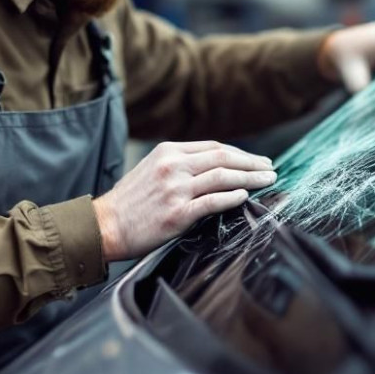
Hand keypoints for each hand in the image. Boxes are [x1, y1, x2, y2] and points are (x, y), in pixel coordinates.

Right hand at [92, 141, 276, 260]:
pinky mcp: (177, 213)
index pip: (214, 147)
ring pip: (222, 177)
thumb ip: (179, 165)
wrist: (104, 226)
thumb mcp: (151, 170)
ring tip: (267, 180)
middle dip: (252, 163)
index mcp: (168, 152)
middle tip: (271, 168)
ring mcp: (175, 189)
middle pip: (223, 158)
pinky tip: (245, 196)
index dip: (240, 153)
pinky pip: (212, 202)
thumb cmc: (128, 202)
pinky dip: (231, 197)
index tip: (257, 160)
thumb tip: (213, 168)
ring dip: (250, 178)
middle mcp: (173, 166)